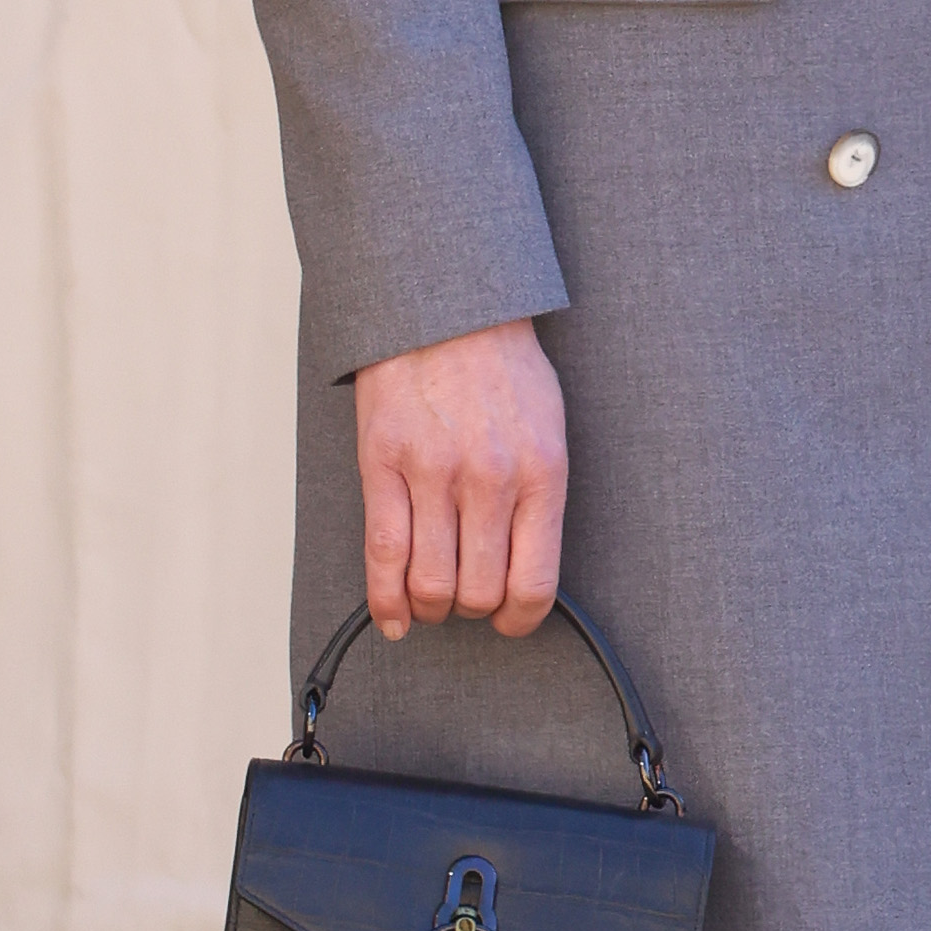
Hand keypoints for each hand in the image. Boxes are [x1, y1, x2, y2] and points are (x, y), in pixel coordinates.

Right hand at [351, 319, 569, 639]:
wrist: (446, 308)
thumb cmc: (501, 369)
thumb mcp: (548, 428)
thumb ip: (540, 497)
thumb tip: (526, 567)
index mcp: (542, 472)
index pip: (535, 581)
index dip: (520, 619)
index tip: (510, 622)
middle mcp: (491, 477)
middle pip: (480, 591)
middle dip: (473, 610)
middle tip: (467, 599)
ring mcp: (434, 472)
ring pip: (431, 583)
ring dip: (431, 607)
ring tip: (432, 599)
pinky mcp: (383, 463)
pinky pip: (382, 553)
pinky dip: (386, 599)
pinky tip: (394, 615)